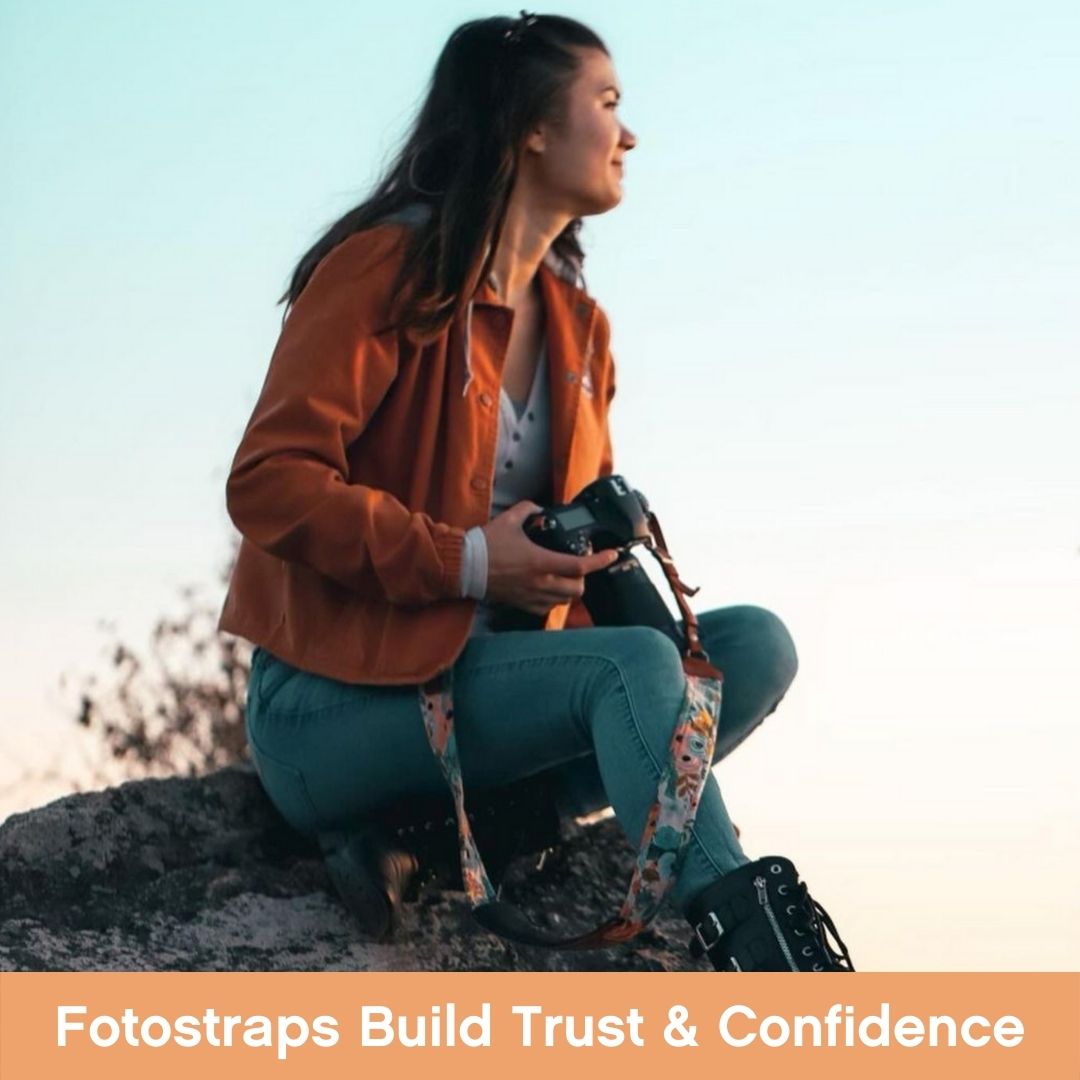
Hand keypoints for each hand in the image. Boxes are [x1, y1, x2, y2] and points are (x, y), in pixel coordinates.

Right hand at [480, 500, 619, 615]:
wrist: (464, 567)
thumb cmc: (486, 545)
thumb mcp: (510, 519)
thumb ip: (529, 509)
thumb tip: (539, 509)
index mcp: (541, 561)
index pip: (580, 566)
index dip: (601, 561)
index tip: (611, 555)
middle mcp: (540, 582)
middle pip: (577, 589)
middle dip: (584, 577)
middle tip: (580, 565)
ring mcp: (531, 596)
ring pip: (564, 600)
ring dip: (570, 589)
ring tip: (566, 577)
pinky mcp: (521, 604)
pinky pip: (547, 609)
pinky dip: (553, 600)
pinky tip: (549, 589)